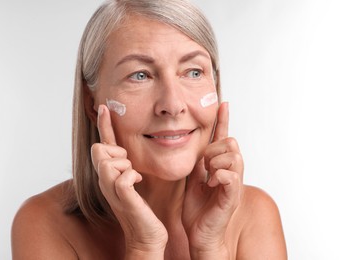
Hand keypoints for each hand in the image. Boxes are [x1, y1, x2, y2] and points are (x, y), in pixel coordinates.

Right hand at [90, 105, 166, 257]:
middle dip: (115, 153)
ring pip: (107, 161)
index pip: (101, 145)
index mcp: (108, 175)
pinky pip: (122, 177)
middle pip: (98, 149)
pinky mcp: (124, 200)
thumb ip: (128, 164)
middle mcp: (105, 181)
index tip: (104, 106)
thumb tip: (128, 149)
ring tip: (134, 178)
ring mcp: (112, 191)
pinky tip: (137, 183)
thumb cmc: (142, 209)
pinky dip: (131, 176)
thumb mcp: (132, 181)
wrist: (146, 236)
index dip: (103, 125)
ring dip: (125, 166)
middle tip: (129, 166)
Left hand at [182, 102, 243, 257]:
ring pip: (234, 155)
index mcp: (220, 168)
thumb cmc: (198, 211)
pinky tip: (210, 183)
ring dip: (217, 161)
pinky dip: (219, 175)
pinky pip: (232, 175)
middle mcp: (230, 173)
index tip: (223, 104)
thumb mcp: (193, 180)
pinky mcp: (232, 196)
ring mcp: (233, 184)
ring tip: (208, 175)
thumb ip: (198, 164)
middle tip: (204, 165)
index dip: (223, 121)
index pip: (224, 139)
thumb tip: (198, 148)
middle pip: (231, 143)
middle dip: (214, 148)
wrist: (199, 234)